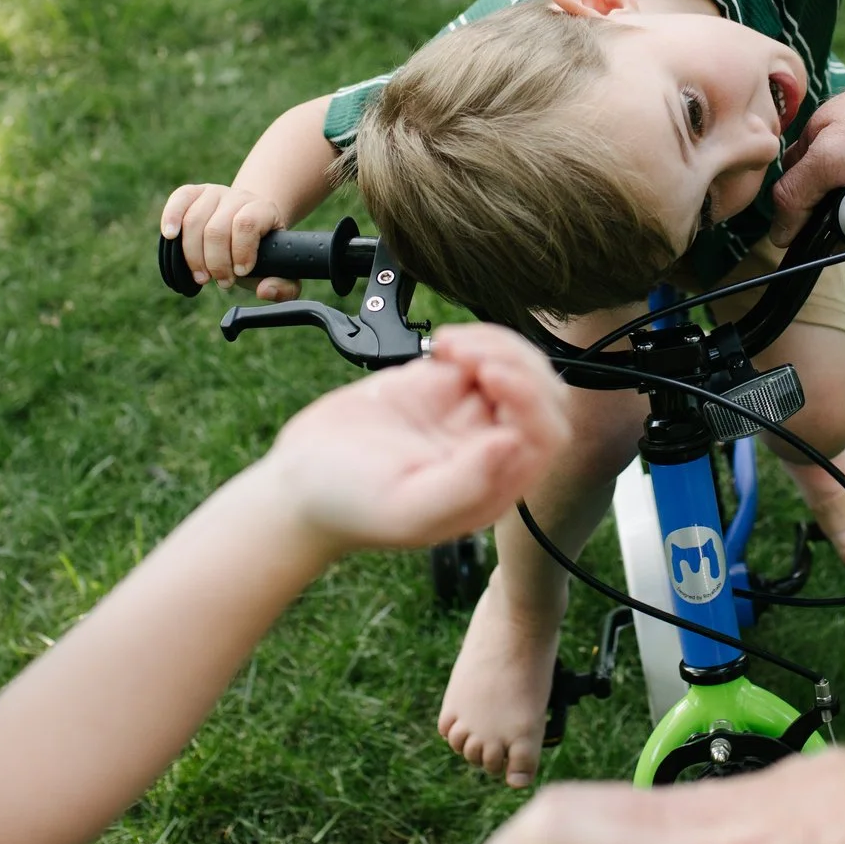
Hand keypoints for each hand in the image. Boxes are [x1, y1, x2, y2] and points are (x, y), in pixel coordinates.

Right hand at [160, 181, 297, 298]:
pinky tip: (170, 236)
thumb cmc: (258, 252)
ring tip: (202, 276)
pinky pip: (179, 200)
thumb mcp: (278, 271)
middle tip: (221, 281)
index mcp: (263, 210)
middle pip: (216, 228)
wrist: (247, 226)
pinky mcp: (193, 193)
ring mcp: (214, 192)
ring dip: (193, 256)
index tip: (241, 272)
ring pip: (194, 221)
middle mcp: (238, 196)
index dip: (240, 252)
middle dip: (216, 263)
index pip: (247, 224)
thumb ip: (284, 288)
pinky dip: (170, 217)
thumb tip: (265, 290)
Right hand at [264, 325, 567, 553]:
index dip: (530, 398)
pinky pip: (485, 353)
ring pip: (517, 367)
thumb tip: (516, 444)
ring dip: (495, 344)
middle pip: (541, 394)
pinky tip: (440, 343)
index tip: (488, 376)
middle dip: (514, 362)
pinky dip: (473, 338)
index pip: (546, 434)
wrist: (298, 479)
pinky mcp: (445, 385)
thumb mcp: (405, 506)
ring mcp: (469, 414)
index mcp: (494, 486)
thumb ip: (466, 483)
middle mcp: (490, 450)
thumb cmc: (347, 504)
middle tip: (463, 354)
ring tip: (448, 345)